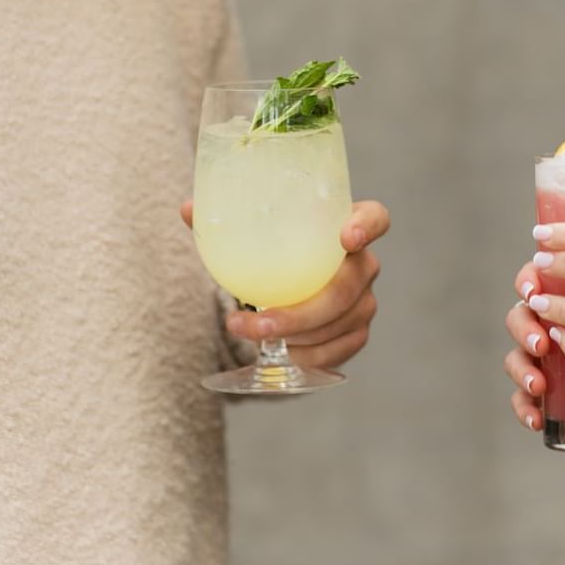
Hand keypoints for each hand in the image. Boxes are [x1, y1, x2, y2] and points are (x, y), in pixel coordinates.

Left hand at [181, 199, 389, 368]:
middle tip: (258, 320)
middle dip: (303, 311)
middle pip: (348, 287)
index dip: (366, 227)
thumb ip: (223, 218)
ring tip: (252, 334)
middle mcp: (364, 262)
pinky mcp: (357, 331)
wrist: (285, 283)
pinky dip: (308, 355)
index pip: (376, 218)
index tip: (346, 239)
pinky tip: (281, 355)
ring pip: (341, 322)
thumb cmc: (272, 249)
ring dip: (297, 337)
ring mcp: (365, 299)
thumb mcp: (249, 232)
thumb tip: (188, 209)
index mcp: (348, 223)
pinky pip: (340, 349)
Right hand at [503, 269, 546, 431]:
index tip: (532, 291)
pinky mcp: (541, 390)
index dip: (527, 281)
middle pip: (518, 319)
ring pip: (516, 358)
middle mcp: (543, 322)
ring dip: (522, 370)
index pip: (533, 279)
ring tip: (539, 386)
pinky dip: (524, 409)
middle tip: (541, 344)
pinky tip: (536, 421)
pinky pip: (522, 398)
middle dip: (524, 330)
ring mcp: (537, 357)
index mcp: (561, 295)